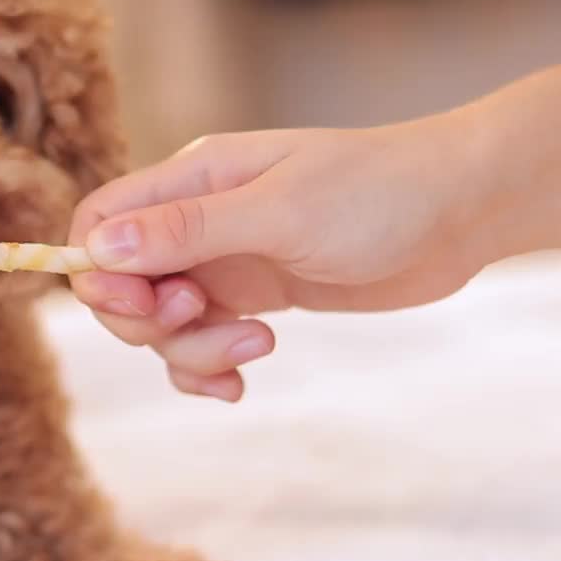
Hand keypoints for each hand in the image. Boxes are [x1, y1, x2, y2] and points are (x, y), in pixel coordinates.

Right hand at [68, 115, 487, 401]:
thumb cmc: (377, 194)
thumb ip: (186, 231)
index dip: (97, 270)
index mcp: (191, 179)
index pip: (100, 220)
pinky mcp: (256, 297)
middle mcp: (198, 220)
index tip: (140, 303)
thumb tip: (97, 251)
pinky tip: (243, 381)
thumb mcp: (279, 213)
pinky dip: (210, 368)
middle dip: (150, 318)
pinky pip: (204, 342)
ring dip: (193, 350)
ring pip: (164, 322)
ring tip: (258, 348)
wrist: (463, 211)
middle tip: (207, 316)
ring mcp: (226, 261)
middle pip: (122, 282)